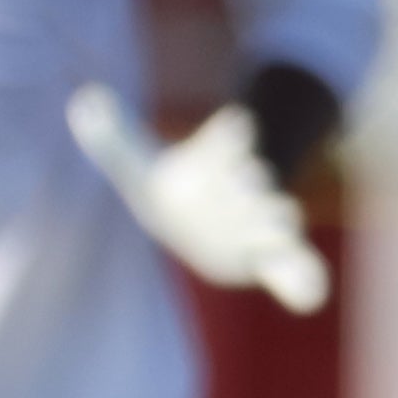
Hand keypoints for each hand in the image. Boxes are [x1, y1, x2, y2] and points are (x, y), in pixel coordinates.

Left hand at [68, 86, 328, 313]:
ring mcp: (262, 221)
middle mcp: (245, 188)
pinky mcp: (273, 257)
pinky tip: (312, 298)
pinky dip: (306, 281)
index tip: (235, 123)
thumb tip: (85, 99)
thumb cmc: (170, 191)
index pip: (228, 142)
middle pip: (254, 179)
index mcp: (216, 163)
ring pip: (277, 216)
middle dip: (252, 179)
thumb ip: (112, 139)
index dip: (231, 134)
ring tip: (279, 218)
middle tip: (251, 177)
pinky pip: (297, 268)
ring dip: (278, 219)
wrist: (205, 227)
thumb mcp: (137, 165)